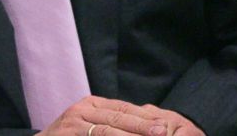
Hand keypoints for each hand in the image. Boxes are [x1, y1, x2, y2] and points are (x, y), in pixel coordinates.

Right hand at [36, 96, 200, 135]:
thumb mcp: (91, 130)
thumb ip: (111, 127)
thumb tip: (149, 129)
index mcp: (91, 104)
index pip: (124, 108)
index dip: (146, 116)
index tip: (168, 124)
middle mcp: (82, 108)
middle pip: (119, 115)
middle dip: (145, 125)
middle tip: (166, 131)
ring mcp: (73, 120)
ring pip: (109, 128)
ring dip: (133, 135)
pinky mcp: (67, 133)